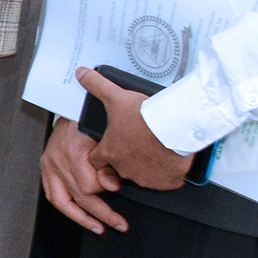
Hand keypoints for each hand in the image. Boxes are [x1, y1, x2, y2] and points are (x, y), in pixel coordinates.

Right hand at [41, 117, 127, 231]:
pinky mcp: (45, 167)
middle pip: (80, 198)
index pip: (91, 187)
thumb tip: (113, 186)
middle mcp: (58, 162)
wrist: (72, 104)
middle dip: (102, 214)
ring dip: (82, 218)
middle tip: (119, 224)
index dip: (108, 191)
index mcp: (73, 154)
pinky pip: (52, 195)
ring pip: (63, 202)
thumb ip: (109, 164)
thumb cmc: (90, 118)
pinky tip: (78, 216)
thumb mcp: (106, 138)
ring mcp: (50, 166)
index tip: (120, 190)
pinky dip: (66, 208)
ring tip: (97, 227)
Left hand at [78, 67, 192, 190]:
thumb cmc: (147, 115)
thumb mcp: (116, 97)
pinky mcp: (164, 182)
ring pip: (140, 175)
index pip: (97, 159)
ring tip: (155, 148)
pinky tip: (168, 160)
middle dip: (127, 158)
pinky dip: (165, 174)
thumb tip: (82, 74)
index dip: (105, 152)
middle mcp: (123, 168)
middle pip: (119, 168)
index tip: (115, 145)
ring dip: (146, 165)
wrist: (176, 126)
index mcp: (109, 151)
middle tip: (139, 144)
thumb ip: (96, 86)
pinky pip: (162, 182)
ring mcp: (144, 177)